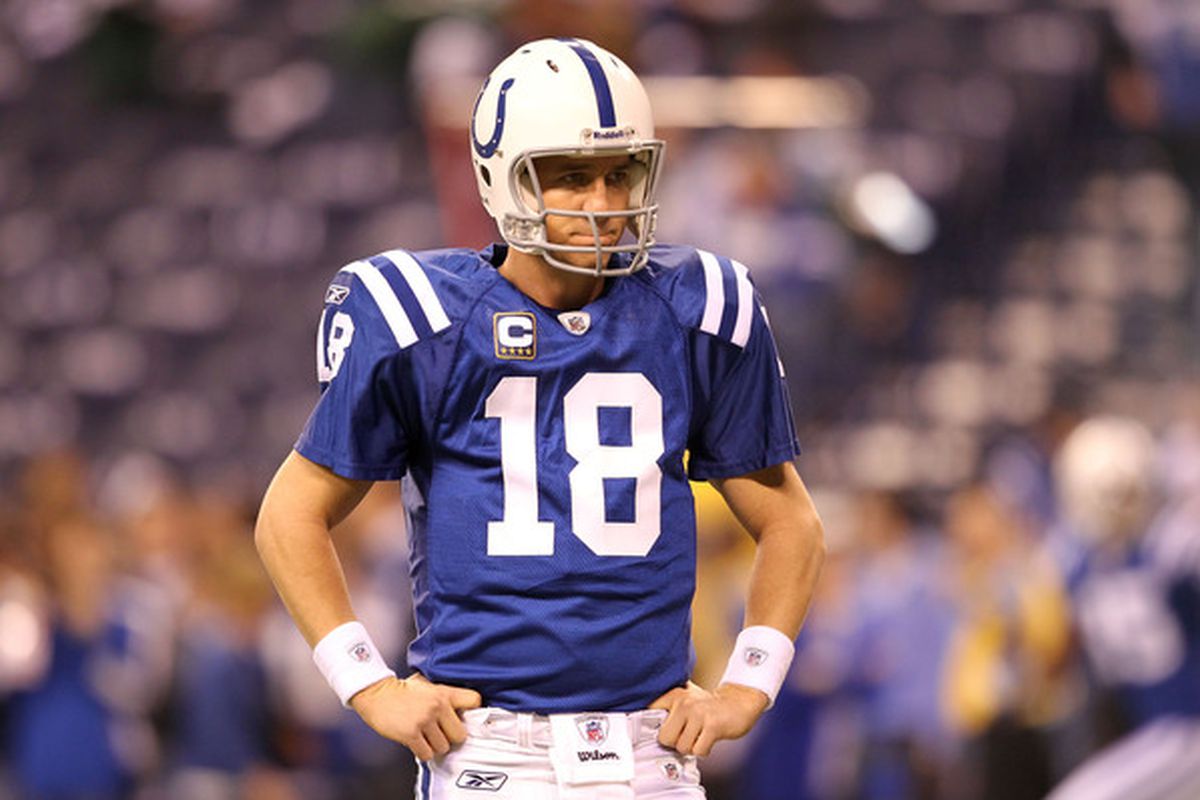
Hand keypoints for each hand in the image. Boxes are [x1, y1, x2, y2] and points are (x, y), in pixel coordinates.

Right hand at [349, 673, 481, 759]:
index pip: (474, 700)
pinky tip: (417, 743)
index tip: (464, 717)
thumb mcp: (427, 684)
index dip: (471, 712)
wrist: (376, 693)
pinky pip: (427, 754)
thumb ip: (444, 694)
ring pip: (443, 747)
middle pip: (460, 735)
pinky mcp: (411, 734)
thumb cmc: (402, 690)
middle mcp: (437, 706)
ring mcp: (424, 721)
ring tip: (426, 737)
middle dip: (451, 737)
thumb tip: (461, 709)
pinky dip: (423, 752)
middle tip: (441, 733)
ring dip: (435, 746)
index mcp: (444, 692)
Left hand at [649, 681, 768, 756]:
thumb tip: (645, 726)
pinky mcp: (712, 726)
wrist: (740, 701)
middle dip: (675, 743)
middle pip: (664, 737)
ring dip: (691, 748)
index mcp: (675, 694)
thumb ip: (669, 707)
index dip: (649, 726)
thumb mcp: (687, 699)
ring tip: (700, 736)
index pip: (650, 711)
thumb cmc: (710, 706)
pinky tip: (709, 740)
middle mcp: (684, 702)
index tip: (656, 731)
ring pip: (682, 747)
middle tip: (686, 737)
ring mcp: (698, 714)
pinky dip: (704, 751)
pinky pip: (698, 750)